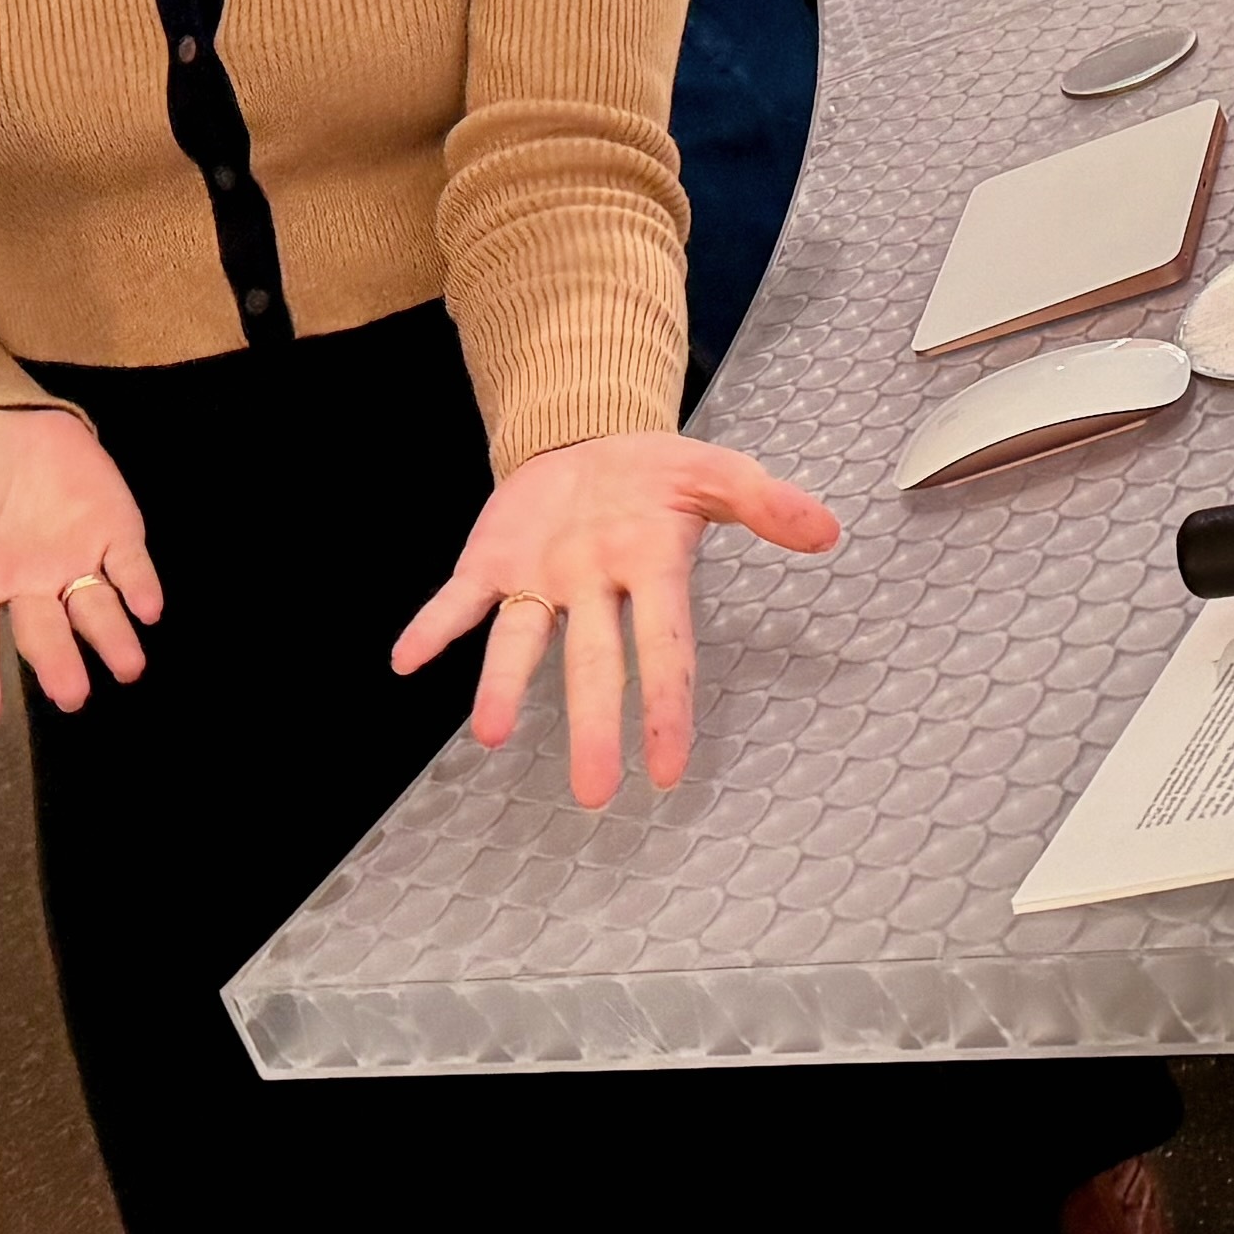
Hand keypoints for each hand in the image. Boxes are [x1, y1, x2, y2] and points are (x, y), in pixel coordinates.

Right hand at [0, 404, 160, 732]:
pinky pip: (130, 565)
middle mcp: (27, 586)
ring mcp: (74, 561)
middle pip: (45, 635)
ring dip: (112, 639)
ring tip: (127, 666)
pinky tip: (147, 605)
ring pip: (95, 611)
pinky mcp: (113, 532)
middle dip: (59, 665)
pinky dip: (139, 585)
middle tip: (70, 695)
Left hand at [387, 432, 843, 805]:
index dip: (666, 708)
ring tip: (492, 733)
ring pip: (521, 643)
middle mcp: (593, 590)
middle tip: (593, 794)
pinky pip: (459, 600)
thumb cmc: (654, 473)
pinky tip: (407, 657)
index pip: (665, 649)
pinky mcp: (491, 565)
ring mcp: (539, 582)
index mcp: (652, 571)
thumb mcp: (715, 472)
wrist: (587, 439)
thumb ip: (764, 500)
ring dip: (504, 686)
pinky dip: (434, 626)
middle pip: (595, 664)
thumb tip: (826, 530)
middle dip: (594, 726)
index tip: (668, 770)